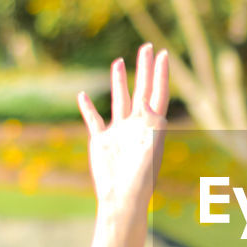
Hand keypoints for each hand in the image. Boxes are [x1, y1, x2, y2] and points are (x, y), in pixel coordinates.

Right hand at [78, 44, 168, 218]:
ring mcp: (118, 132)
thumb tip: (146, 102)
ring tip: (119, 61)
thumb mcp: (147, 148)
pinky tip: (83, 95)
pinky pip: (94, 120)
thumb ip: (149, 125)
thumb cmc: (140, 179)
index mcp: (152, 126)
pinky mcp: (101, 141)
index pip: (158, 93)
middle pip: (141, 90)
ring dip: (119, 81)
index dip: (161, 73)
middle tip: (146, 47)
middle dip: (144, 69)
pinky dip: (88, 108)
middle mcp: (136, 125)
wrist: (121, 199)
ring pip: (119, 100)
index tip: (163, 54)